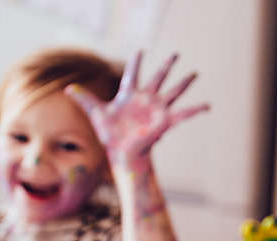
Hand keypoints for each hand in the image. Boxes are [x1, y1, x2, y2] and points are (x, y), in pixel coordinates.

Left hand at [65, 51, 208, 170]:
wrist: (122, 152)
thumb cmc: (110, 134)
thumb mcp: (96, 113)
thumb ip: (85, 98)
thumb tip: (68, 89)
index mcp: (130, 95)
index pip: (133, 74)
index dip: (136, 62)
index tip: (140, 50)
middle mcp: (146, 99)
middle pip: (158, 78)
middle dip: (167, 66)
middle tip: (176, 53)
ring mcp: (157, 109)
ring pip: (173, 91)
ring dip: (184, 83)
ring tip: (194, 73)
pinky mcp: (165, 121)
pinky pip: (183, 114)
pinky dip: (196, 110)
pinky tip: (208, 106)